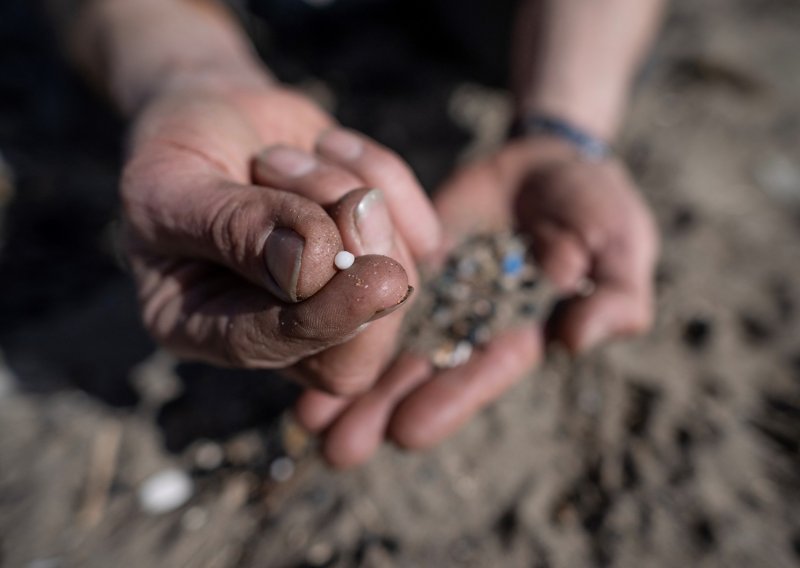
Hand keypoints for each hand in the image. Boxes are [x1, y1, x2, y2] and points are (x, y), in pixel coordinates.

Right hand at [121, 77, 439, 394]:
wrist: (218, 108)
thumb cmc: (180, 148)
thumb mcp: (174, 181)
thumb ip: (235, 226)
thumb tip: (307, 266)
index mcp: (205, 329)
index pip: (276, 350)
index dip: (327, 319)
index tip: (374, 277)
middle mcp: (277, 326)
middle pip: (357, 344)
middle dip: (365, 259)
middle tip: (349, 195)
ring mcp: (335, 295)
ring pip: (395, 280)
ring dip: (352, 195)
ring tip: (291, 156)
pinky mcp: (379, 254)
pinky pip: (422, 234)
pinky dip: (381, 173)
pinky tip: (328, 146)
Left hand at [294, 137, 658, 466]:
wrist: (542, 162)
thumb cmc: (592, 203)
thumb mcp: (618, 240)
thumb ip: (614, 292)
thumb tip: (578, 339)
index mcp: (520, 331)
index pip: (484, 371)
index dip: (449, 400)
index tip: (407, 432)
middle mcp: (466, 327)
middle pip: (422, 374)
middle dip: (381, 411)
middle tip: (338, 449)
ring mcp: (429, 297)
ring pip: (383, 342)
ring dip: (346, 380)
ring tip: (305, 417)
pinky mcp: (398, 262)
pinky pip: (364, 289)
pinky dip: (332, 314)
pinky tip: (294, 340)